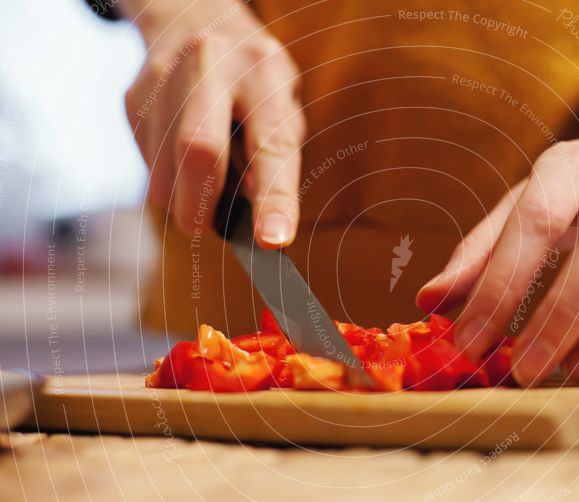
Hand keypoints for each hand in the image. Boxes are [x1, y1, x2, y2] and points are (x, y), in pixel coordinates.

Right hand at [124, 0, 304, 246]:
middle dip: (201, 204)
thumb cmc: (253, 79)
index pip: (271, 145)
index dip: (273, 198)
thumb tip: (260, 217)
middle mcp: (212, 67)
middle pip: (198, 149)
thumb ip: (275, 155)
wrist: (194, 17)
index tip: (273, 240)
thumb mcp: (281, 104)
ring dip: (181, 195)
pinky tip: (179, 153)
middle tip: (205, 226)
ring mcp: (164, 78)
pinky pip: (146, 163)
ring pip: (162, 170)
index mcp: (263, 73)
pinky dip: (167, 176)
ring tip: (201, 178)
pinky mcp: (133, 97)